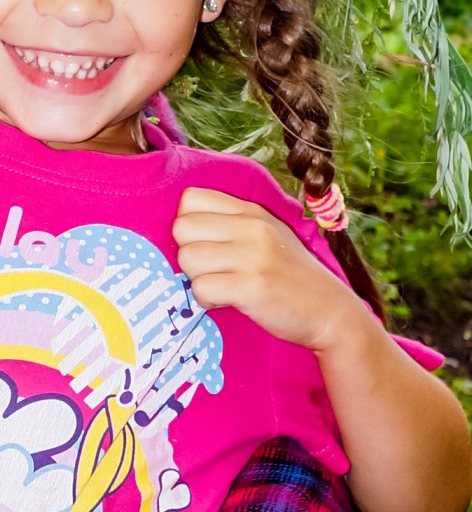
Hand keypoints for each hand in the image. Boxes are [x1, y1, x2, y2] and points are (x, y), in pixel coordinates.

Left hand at [172, 186, 356, 353]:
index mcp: (252, 211)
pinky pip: (201, 289)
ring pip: (187, 259)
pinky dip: (207, 301)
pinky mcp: (251, 287)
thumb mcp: (267, 235)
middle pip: (182, 229)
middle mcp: (252, 227)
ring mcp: (253, 256)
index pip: (191, 199)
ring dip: (197, 279)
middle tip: (213, 270)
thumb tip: (181, 228)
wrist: (331, 312)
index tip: (206, 245)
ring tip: (222, 286)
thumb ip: (230, 224)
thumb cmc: (290, 275)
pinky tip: (226, 301)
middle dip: (189, 254)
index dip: (189, 226)